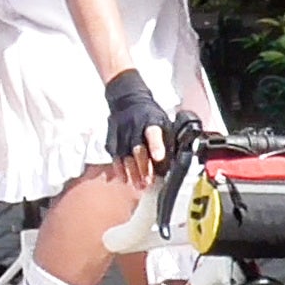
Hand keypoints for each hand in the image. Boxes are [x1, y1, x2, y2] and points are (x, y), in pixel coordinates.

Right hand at [104, 69, 170, 188]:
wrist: (127, 99)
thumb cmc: (149, 114)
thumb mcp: (163, 121)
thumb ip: (168, 140)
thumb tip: (173, 161)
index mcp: (150, 120)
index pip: (153, 132)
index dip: (156, 145)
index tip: (159, 158)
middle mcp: (134, 126)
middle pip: (137, 148)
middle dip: (143, 167)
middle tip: (148, 182)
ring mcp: (121, 132)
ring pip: (125, 154)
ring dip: (132, 172)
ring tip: (138, 185)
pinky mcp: (111, 138)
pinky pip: (114, 155)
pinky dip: (119, 168)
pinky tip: (124, 178)